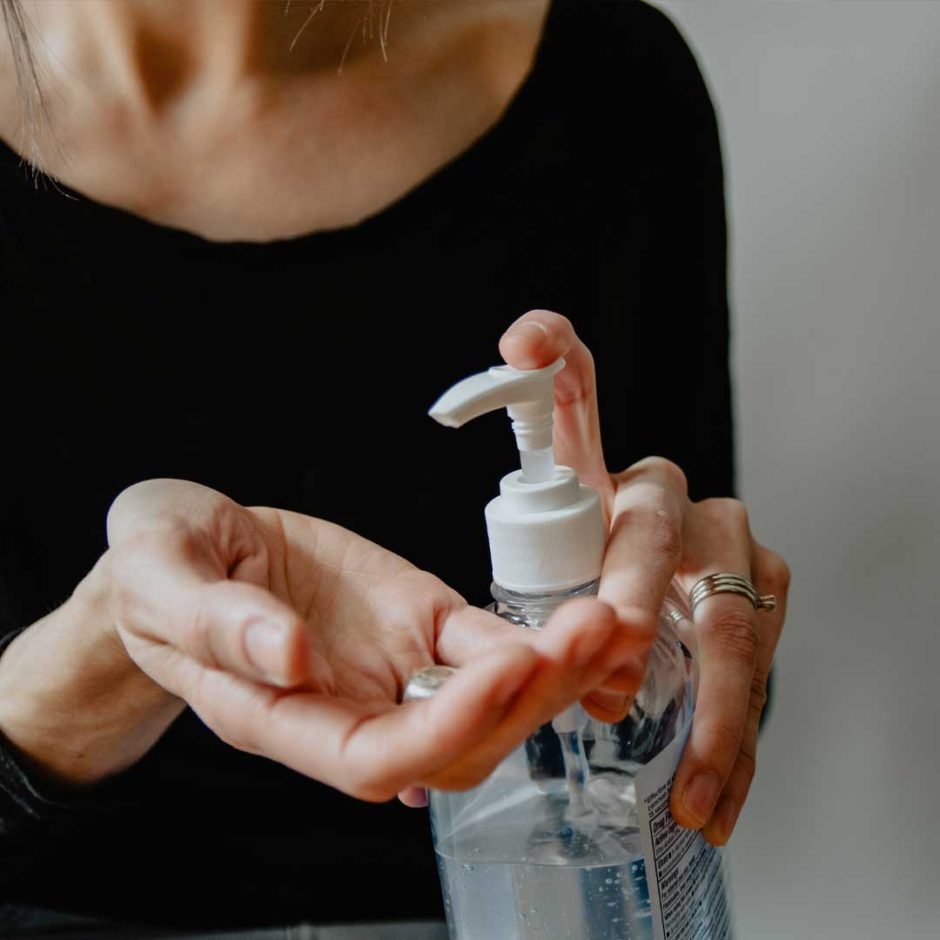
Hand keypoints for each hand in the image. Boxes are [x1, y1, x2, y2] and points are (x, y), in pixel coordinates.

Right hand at [105, 479, 649, 801]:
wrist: (190, 548)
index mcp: (281, 715)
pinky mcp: (418, 620)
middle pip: (456, 744)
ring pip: (486, 702)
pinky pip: (484, 644)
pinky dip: (535, 638)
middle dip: (529, 700)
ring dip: (552, 673)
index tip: (502, 665)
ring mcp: (391, 665)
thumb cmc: (160, 570)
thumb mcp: (161, 575)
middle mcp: (349, 706)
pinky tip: (580, 617)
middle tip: (589, 633)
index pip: (375, 758)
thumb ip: (213, 620)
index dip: (445, 725)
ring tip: (608, 621)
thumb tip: (289, 657)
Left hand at [499, 310, 789, 844]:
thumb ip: (529, 565)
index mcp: (600, 477)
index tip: (522, 344)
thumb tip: (503, 598)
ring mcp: (726, 541)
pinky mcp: (763, 592)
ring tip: (675, 768)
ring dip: (699, 697)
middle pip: (653, 525)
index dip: (552, 356)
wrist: (662, 616)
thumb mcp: (544, 571)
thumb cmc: (588, 591)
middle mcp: (667, 495)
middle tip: (607, 647)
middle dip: (629, 591)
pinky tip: (712, 796)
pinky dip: (731, 740)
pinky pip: (753, 667)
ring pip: (722, 609)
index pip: (576, 397)